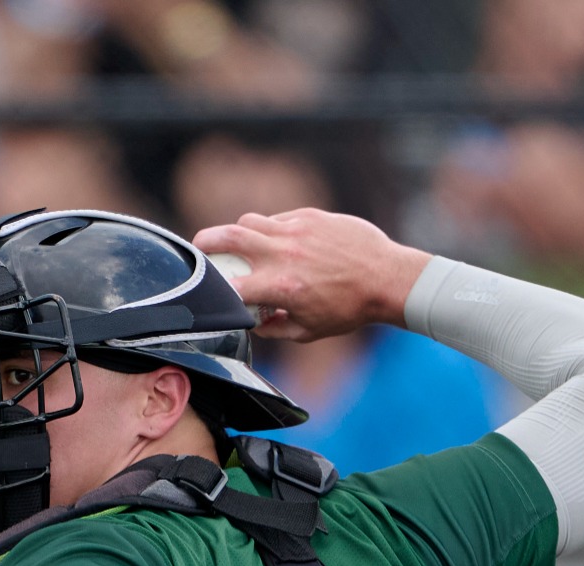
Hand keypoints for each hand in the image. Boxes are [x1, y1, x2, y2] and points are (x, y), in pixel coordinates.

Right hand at [191, 209, 432, 341]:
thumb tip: (252, 322)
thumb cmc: (350, 308)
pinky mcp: (311, 217)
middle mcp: (284, 254)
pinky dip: (271, 230)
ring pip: (250, 221)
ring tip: (242, 246)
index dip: (212, 290)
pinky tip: (280, 243)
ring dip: (239, 233)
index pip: (229, 286)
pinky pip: (278, 218)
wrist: (386, 279)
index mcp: (281, 287)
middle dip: (204, 241)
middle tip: (197, 248)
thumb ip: (274, 329)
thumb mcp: (309, 331)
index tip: (208, 293)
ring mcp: (297, 231)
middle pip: (228, 236)